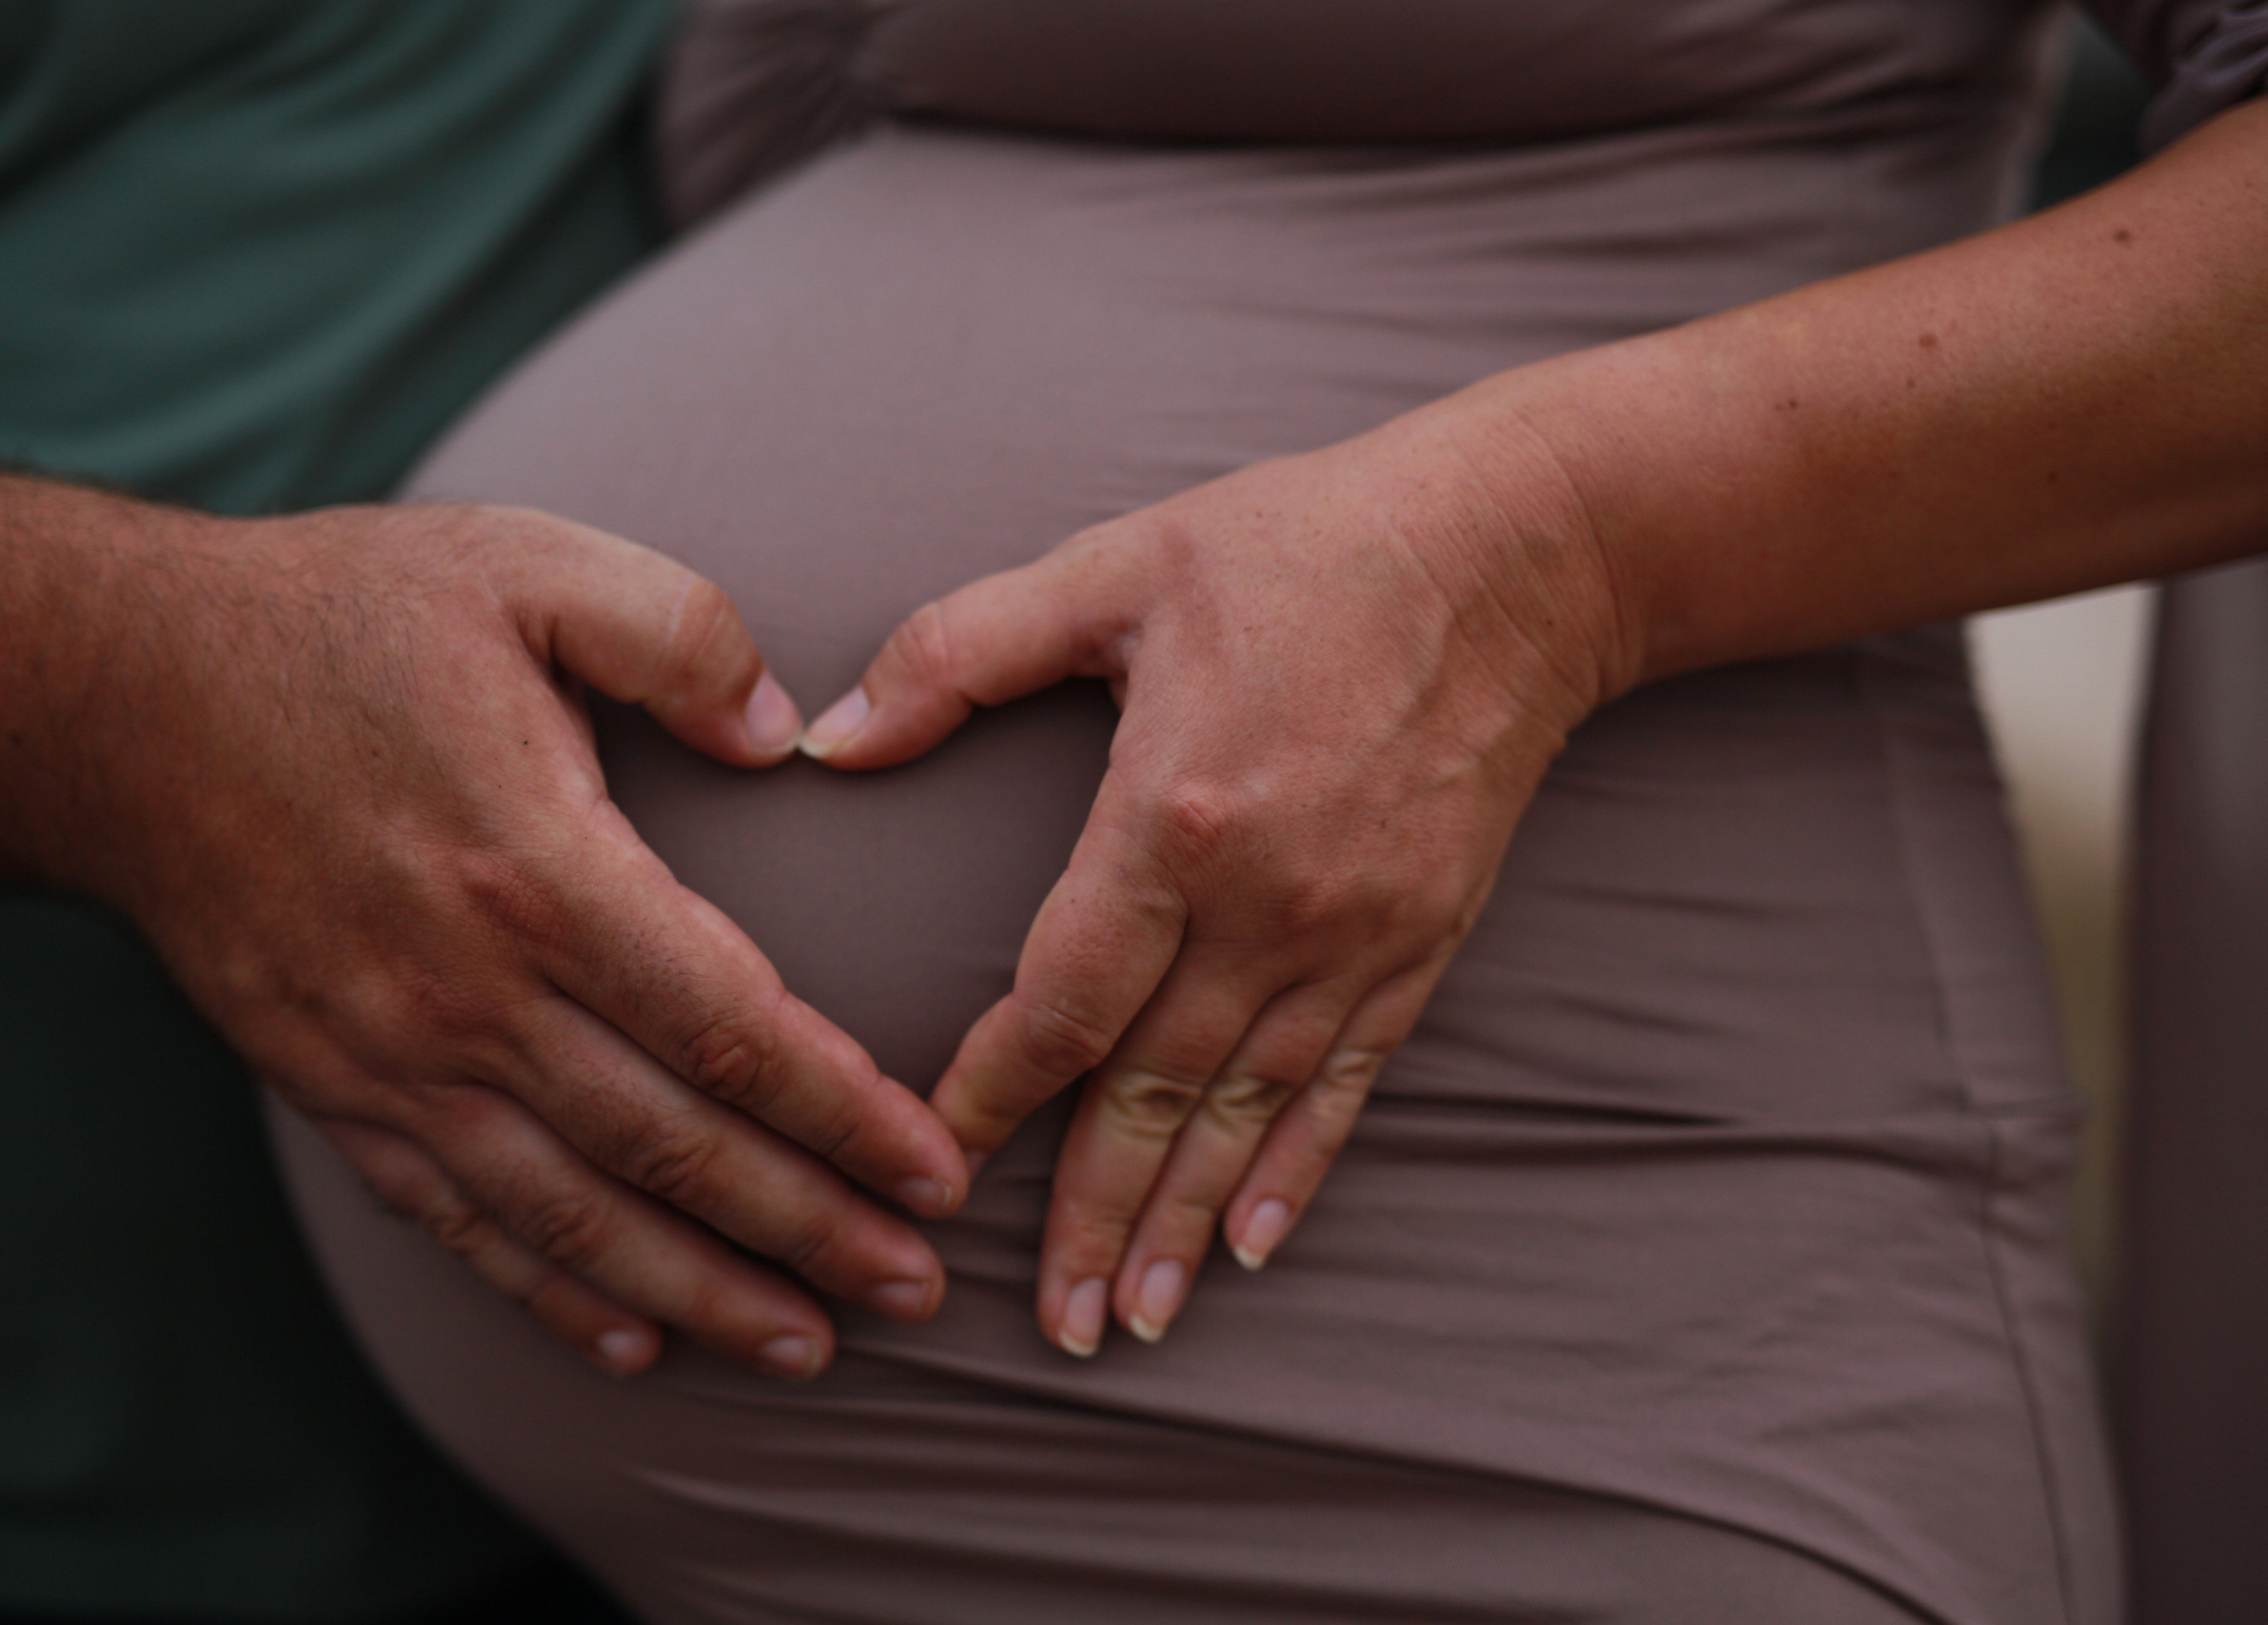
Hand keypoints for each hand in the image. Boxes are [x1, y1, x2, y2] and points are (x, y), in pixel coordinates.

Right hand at [51, 499, 968, 1377]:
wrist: (110, 695)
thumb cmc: (341, 617)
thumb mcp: (527, 564)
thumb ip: (683, 634)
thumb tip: (791, 740)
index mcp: (537, 865)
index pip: (732, 1028)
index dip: (848, 1114)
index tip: (942, 1170)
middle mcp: (466, 990)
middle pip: (673, 1149)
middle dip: (812, 1229)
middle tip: (921, 1290)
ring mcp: (389, 1057)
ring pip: (576, 1217)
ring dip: (705, 1293)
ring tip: (813, 1344)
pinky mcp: (332, 1089)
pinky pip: (460, 1221)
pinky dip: (553, 1294)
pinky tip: (639, 1344)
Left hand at [800, 407, 1628, 1353]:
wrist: (1513, 551)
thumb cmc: (1299, 546)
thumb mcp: (1113, 567)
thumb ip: (956, 652)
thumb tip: (828, 739)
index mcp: (1176, 815)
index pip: (1061, 999)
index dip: (992, 1094)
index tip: (932, 1164)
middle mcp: (1268, 902)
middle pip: (1153, 1090)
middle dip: (1094, 1213)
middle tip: (1050, 1324)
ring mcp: (1353, 932)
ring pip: (1247, 1110)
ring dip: (1187, 1221)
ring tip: (1136, 1320)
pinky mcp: (1418, 939)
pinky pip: (1347, 1079)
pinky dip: (1299, 1166)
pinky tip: (1259, 1242)